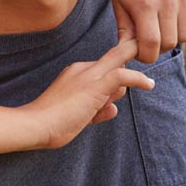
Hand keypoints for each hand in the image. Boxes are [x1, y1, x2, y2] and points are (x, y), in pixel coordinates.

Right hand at [24, 39, 153, 149]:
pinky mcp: (95, 86)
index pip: (104, 70)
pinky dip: (139, 79)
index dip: (114, 79)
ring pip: (120, 67)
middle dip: (129, 61)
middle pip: (115, 61)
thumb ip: (97, 109)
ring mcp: (88, 76)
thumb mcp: (79, 115)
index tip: (124, 83)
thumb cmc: (51, 124)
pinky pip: (123, 75)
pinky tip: (149, 84)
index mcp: (75, 72)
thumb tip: (114, 108)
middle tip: (137, 65)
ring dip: (123, 87)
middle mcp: (82, 69)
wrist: (36, 125)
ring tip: (103, 106)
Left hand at [106, 0, 185, 62]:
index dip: (144, 55)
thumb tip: (129, 57)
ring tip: (159, 28)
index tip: (138, 51)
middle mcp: (168, 0)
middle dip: (157, 48)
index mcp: (144, 5)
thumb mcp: (118, 7)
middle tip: (146, 39)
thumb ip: (126, 34)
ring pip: (185, 36)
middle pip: (169, 43)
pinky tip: (177, 23)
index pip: (151, 44)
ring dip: (173, 38)